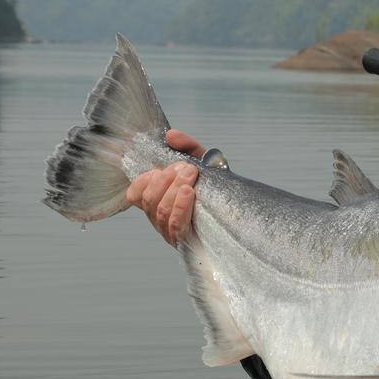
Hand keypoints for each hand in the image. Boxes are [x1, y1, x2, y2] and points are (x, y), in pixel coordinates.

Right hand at [125, 129, 205, 245]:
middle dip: (165, 179)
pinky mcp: (188, 242)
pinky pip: (177, 225)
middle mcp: (162, 219)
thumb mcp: (203, 162)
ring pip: (161, 211)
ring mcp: (173, 233)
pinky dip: (180, 206)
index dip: (142, 181)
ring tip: (190, 174)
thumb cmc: (216, 188)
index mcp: (159, 201)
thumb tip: (171, 135)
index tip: (159, 169)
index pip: (135, 195)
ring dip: (174, 188)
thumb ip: (188, 146)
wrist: (243, 212)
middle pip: (149, 201)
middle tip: (185, 167)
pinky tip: (188, 192)